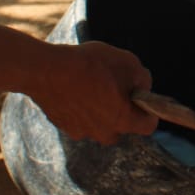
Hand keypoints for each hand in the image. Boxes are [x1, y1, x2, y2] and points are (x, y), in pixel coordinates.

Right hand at [31, 40, 156, 143]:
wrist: (45, 70)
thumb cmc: (89, 65)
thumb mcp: (127, 62)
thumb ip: (142, 78)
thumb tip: (142, 88)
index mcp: (122, 120)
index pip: (148, 126)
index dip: (150, 110)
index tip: (143, 97)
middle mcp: (103, 132)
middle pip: (122, 125)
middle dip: (122, 109)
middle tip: (115, 87)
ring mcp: (81, 132)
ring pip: (100, 123)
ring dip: (100, 109)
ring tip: (91, 85)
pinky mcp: (64, 126)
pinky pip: (80, 119)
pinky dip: (81, 108)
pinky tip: (75, 88)